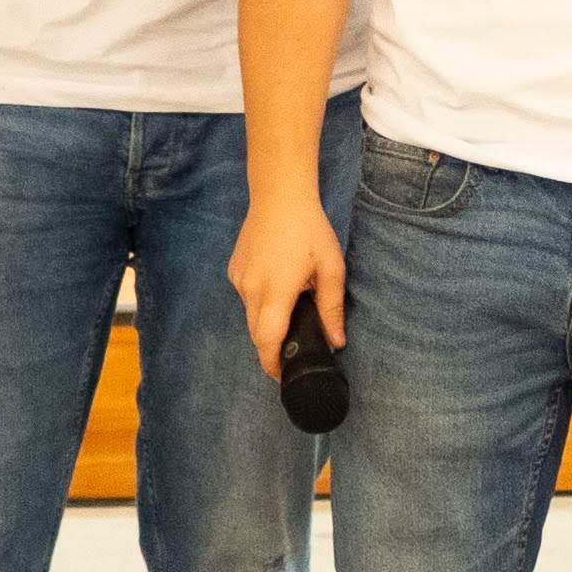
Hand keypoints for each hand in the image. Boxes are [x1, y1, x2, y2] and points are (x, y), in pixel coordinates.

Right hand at [230, 193, 347, 384]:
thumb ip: (332, 308)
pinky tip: (278, 281)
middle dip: (272, 345)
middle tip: (294, 346)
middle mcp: (251, 289)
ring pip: (250, 315)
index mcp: (276, 291)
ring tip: (291, 304)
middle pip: (257, 333)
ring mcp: (238, 279)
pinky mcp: (234, 270)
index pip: (267, 340)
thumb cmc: (310, 230)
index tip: (283, 375)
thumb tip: (337, 341)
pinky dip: (260, 300)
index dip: (272, 363)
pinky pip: (246, 296)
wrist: (279, 196)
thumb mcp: (331, 268)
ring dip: (267, 320)